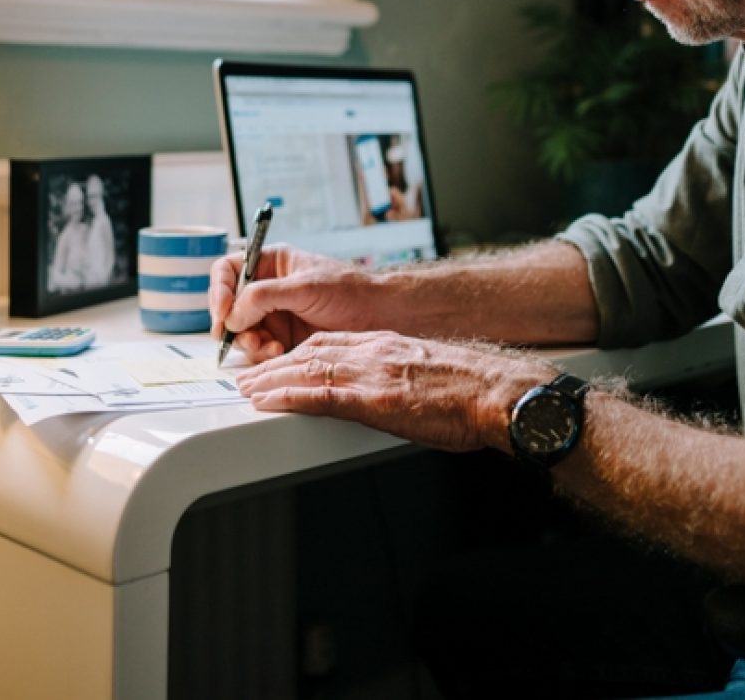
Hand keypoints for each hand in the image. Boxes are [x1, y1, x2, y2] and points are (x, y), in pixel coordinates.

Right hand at [209, 245, 388, 362]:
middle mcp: (267, 290)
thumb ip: (264, 296)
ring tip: (269, 346)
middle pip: (229, 306)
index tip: (222, 312)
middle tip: (242, 337)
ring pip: (241, 332)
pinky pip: (258, 350)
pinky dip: (263, 354)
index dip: (219, 290)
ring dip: (249, 342)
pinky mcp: (282, 340)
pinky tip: (280, 351)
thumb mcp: (304, 286)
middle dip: (232, 324)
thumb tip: (232, 314)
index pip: (227, 271)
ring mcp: (274, 316)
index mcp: (270, 264)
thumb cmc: (350, 291)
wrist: (379, 317)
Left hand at [233, 331, 552, 452]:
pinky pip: (319, 395)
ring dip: (271, 380)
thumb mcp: (431, 373)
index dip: (300, 353)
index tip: (280, 362)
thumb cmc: (476, 390)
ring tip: (246, 390)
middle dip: (276, 364)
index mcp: (389, 345)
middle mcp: (375, 351)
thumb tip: (397, 393)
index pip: (332, 343)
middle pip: (311, 352)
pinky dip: (287, 397)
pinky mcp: (373, 400)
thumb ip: (404, 376)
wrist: (498, 394)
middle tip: (250, 376)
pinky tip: (266, 402)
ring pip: (307, 369)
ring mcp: (372, 374)